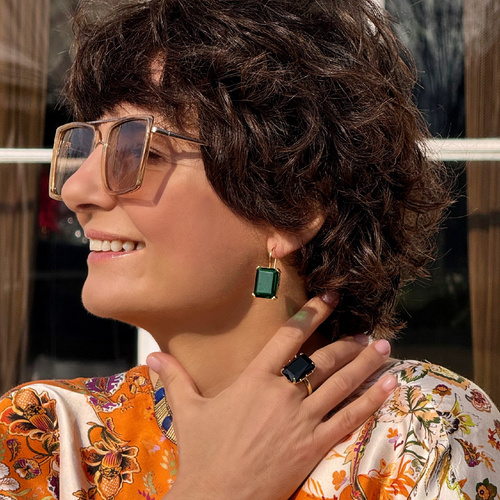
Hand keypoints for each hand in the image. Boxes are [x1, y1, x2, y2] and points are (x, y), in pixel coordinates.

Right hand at [147, 295, 396, 499]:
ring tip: (384, 348)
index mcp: (254, 380)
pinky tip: (389, 386)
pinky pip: (349, 418)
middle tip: (368, 330)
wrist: (217, 498)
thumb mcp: (187, 411)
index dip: (312, 315)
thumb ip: (173, 378)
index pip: (288, 338)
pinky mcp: (315, 446)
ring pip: (341, 385)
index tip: (330, 299)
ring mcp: (302, 420)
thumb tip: (150, 357)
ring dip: (366, 364)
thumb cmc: (202, 453)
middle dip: (349, 342)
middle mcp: (282, 394)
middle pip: (323, 360)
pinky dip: (371, 401)